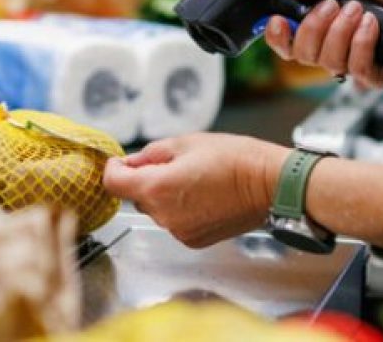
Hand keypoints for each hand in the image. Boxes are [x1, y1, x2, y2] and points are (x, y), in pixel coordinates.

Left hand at [103, 134, 288, 247]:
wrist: (268, 184)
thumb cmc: (233, 158)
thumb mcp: (187, 142)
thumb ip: (151, 154)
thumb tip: (130, 163)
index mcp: (157, 187)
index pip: (113, 184)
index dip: (114, 169)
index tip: (121, 162)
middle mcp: (163, 215)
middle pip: (137, 197)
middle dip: (146, 179)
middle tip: (173, 163)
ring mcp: (179, 231)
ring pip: (157, 210)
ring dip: (165, 195)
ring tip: (195, 179)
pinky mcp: (193, 240)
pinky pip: (175, 222)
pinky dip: (181, 209)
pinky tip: (204, 196)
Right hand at [264, 0, 382, 88]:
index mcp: (327, 20)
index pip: (290, 40)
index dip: (277, 36)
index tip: (276, 21)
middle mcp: (337, 44)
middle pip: (302, 53)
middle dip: (314, 26)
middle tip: (335, 5)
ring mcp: (356, 61)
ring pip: (326, 62)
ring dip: (341, 32)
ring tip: (362, 11)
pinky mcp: (377, 75)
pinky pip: (355, 70)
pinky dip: (362, 43)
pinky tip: (374, 26)